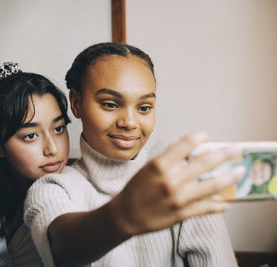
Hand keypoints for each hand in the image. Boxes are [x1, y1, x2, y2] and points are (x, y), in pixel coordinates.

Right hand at [111, 131, 244, 235]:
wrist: (126, 215)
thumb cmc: (136, 190)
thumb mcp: (148, 169)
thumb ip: (169, 161)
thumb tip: (192, 154)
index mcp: (159, 165)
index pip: (185, 144)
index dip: (199, 137)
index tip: (206, 135)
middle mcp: (171, 180)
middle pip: (205, 162)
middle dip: (225, 154)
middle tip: (236, 149)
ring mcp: (178, 198)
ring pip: (212, 185)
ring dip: (230, 177)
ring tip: (239, 171)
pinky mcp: (182, 213)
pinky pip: (207, 207)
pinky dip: (220, 203)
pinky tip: (227, 200)